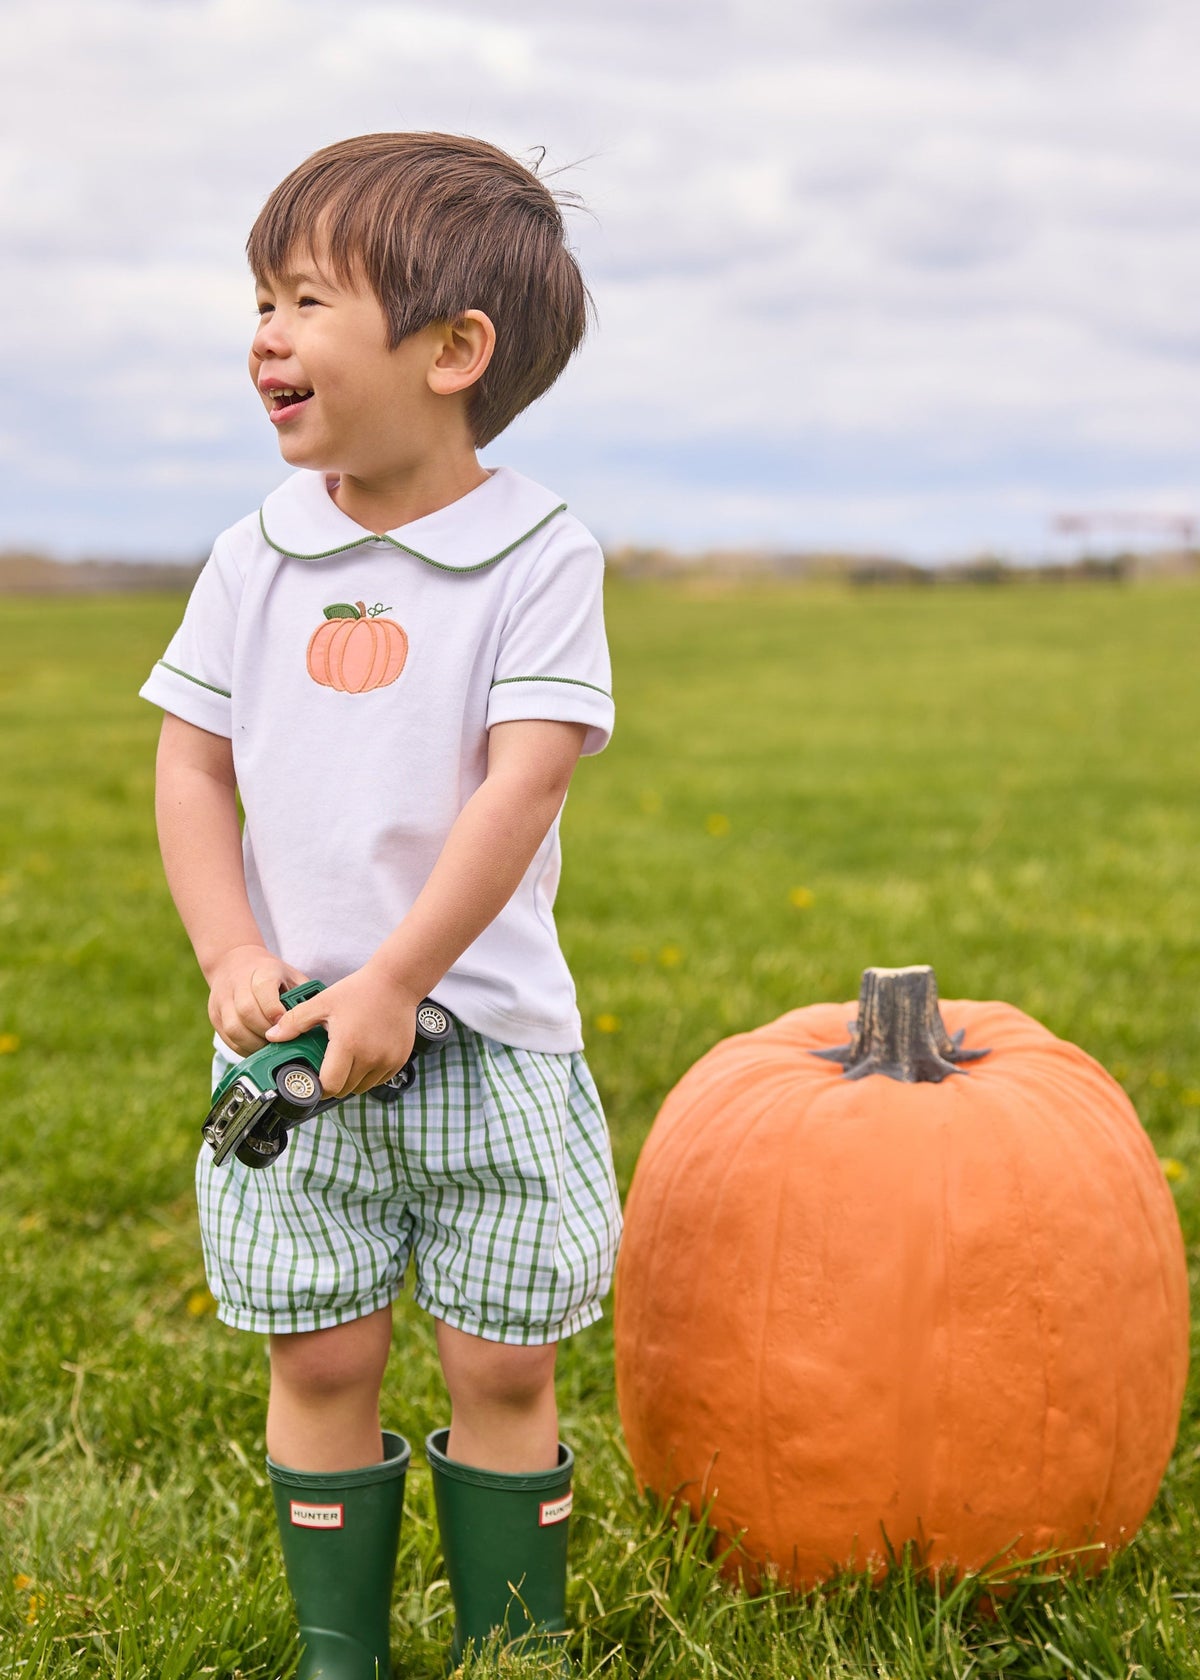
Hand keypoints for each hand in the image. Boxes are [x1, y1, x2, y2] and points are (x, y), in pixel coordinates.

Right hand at [207, 944, 308, 1055]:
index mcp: (262, 971)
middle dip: (266, 1032)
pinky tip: (257, 1050)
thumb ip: (304, 996)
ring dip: (254, 1044)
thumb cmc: (272, 975)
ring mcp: (222, 1000)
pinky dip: (243, 1049)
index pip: (264, 989)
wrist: (234, 962)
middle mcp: (237, 983)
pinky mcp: (214, 1015)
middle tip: (281, 1043)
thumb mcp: (291, 976)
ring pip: (234, 1028)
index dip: (275, 1011)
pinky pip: (227, 1038)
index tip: (287, 1026)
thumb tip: (321, 1023)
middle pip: (247, 1012)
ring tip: (270, 1050)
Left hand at [265, 964, 418, 1098]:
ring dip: (352, 1080)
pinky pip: (379, 1080)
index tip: (314, 1078)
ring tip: (348, 1058)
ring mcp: (387, 1061)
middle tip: (329, 1064)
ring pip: (362, 1088)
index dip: (319, 1086)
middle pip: (345, 1089)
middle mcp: (370, 1057)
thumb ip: (295, 1022)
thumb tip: (271, 1036)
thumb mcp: (323, 1002)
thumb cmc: (359, 991)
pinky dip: (369, 1075)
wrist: (396, 982)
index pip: (330, 1086)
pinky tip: (365, 1055)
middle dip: (334, 1081)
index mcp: (348, 1045)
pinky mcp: (399, 1061)